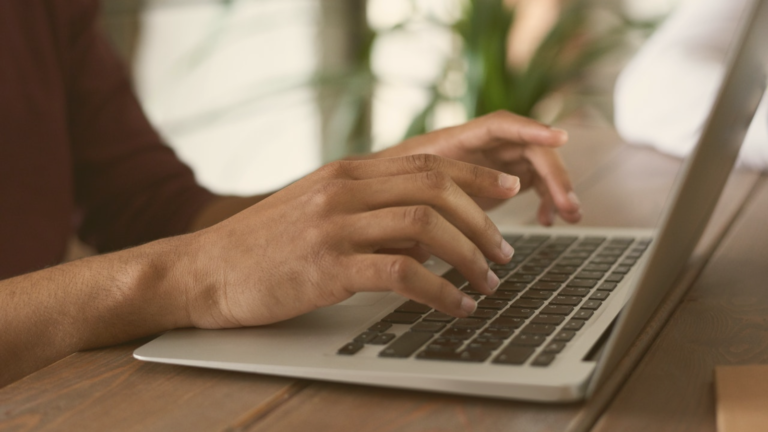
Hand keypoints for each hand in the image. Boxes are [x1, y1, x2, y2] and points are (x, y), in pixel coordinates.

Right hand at [179, 154, 519, 328]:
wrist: (203, 270)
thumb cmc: (264, 246)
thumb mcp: (318, 210)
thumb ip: (370, 210)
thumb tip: (427, 232)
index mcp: (346, 172)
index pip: (428, 162)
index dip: (477, 173)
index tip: (509, 189)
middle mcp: (344, 189)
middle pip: (436, 188)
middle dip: (483, 220)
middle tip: (504, 251)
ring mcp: (335, 225)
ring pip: (426, 226)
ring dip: (468, 256)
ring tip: (488, 281)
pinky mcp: (327, 266)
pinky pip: (402, 273)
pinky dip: (440, 291)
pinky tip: (457, 307)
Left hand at [373, 110, 581, 225]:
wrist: (382, 194)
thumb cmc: (389, 187)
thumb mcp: (403, 192)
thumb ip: (425, 197)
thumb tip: (442, 218)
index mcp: (458, 139)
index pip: (501, 125)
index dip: (531, 129)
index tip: (559, 138)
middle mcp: (482, 145)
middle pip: (530, 148)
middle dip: (554, 175)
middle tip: (569, 205)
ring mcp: (493, 161)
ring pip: (537, 167)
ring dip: (557, 189)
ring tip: (569, 216)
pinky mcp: (500, 180)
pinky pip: (533, 184)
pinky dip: (544, 200)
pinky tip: (547, 221)